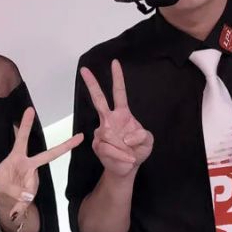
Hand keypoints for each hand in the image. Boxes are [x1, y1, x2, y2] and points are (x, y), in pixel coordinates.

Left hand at [0, 107, 82, 221]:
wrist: (5, 202)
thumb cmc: (0, 186)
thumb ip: (11, 189)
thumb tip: (29, 194)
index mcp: (17, 157)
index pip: (22, 138)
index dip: (25, 124)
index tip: (30, 109)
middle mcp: (28, 166)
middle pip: (47, 154)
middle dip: (64, 146)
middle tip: (81, 136)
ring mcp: (32, 179)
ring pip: (29, 187)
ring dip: (18, 196)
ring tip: (9, 202)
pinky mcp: (32, 191)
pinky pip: (25, 200)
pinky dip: (18, 207)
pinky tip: (13, 209)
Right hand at [80, 60, 153, 176]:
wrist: (127, 168)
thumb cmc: (137, 150)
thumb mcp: (148, 140)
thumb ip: (142, 134)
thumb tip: (125, 136)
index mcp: (122, 113)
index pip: (119, 92)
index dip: (118, 78)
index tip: (115, 63)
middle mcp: (109, 119)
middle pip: (99, 99)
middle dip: (92, 84)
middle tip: (84, 69)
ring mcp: (102, 131)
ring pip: (109, 134)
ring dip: (124, 148)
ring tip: (131, 155)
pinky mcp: (98, 145)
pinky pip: (109, 149)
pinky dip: (120, 155)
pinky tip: (126, 158)